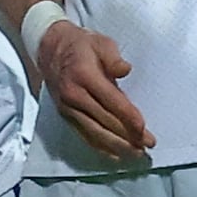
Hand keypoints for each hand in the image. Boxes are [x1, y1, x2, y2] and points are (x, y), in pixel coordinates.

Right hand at [35, 19, 152, 158]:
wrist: (49, 49)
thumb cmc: (81, 45)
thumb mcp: (100, 42)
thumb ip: (113, 58)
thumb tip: (125, 70)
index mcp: (85, 76)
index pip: (111, 101)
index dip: (128, 117)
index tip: (143, 129)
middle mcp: (74, 95)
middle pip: (105, 121)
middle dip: (128, 136)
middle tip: (148, 145)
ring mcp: (68, 108)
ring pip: (94, 133)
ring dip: (117, 145)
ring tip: (136, 153)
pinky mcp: (65, 116)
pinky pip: (84, 135)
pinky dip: (100, 147)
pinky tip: (115, 154)